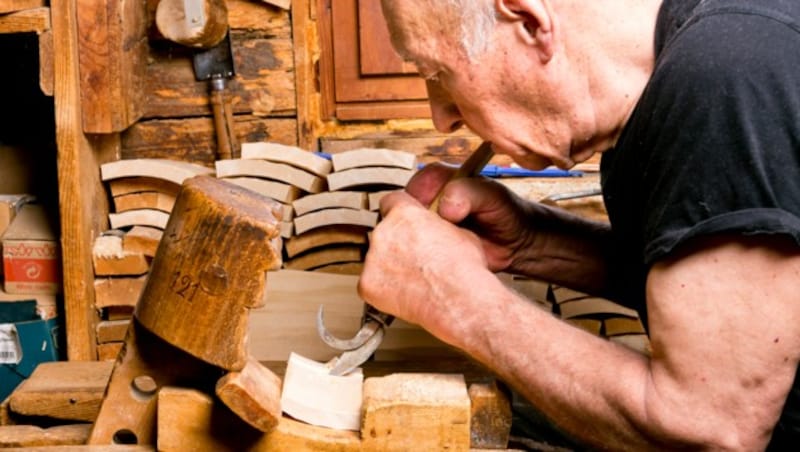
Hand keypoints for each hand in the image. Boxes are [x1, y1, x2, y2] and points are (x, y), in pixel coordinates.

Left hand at [358, 190, 491, 341]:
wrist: (457, 298)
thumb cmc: (462, 268)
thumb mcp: (459, 231)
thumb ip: (437, 226)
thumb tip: (437, 230)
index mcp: (404, 214)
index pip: (392, 202)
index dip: (400, 213)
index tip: (405, 224)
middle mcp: (383, 233)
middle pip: (383, 233)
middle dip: (395, 244)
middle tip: (415, 259)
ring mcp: (372, 259)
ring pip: (376, 259)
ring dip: (389, 267)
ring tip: (414, 279)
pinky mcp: (367, 284)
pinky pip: (371, 284)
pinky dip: (384, 289)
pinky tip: (405, 293)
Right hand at [405, 163, 535, 272]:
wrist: (518, 244)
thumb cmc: (508, 212)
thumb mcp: (493, 196)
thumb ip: (469, 193)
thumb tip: (445, 207)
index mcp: (446, 180)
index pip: (421, 181)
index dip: (421, 194)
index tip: (429, 208)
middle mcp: (434, 201)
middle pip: (408, 206)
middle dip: (417, 220)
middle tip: (435, 231)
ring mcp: (433, 224)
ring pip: (411, 229)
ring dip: (421, 238)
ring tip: (441, 245)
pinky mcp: (434, 245)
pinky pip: (420, 249)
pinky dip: (426, 254)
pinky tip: (441, 257)